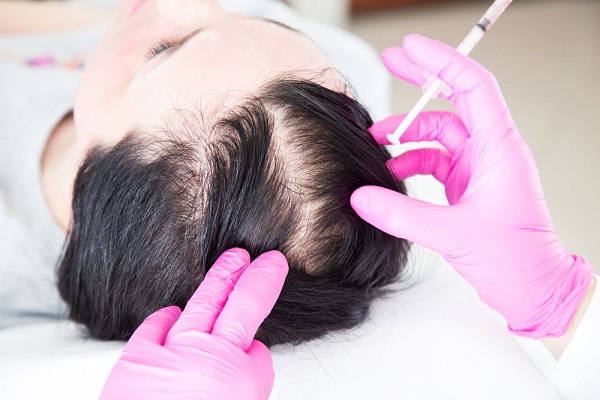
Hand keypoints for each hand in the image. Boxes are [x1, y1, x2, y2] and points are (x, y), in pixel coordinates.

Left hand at [99, 248, 287, 399]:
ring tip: (230, 263)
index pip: (261, 347)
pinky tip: (175, 313)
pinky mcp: (136, 361)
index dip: (263, 331)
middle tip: (264, 259)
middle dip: (252, 277)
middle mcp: (208, 358)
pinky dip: (168, 318)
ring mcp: (170, 354)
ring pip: (200, 305)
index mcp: (239, 382)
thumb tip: (247, 364)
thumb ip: (247, 385)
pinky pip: (156, 327)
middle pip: (237, 304)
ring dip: (218, 281)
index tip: (265, 313)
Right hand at [351, 34, 592, 337]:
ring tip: (377, 140)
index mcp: (499, 149)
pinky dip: (411, 160)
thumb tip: (360, 197)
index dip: (440, 63)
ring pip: (439, 132)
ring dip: (408, 132)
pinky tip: (393, 171)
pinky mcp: (468, 185)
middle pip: (455, 99)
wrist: (531, 288)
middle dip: (423, 79)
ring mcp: (478, 167)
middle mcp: (491, 150)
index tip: (409, 48)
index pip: (471, 87)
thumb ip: (402, 214)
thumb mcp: (453, 234)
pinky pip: (434, 160)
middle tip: (392, 60)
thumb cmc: (515, 259)